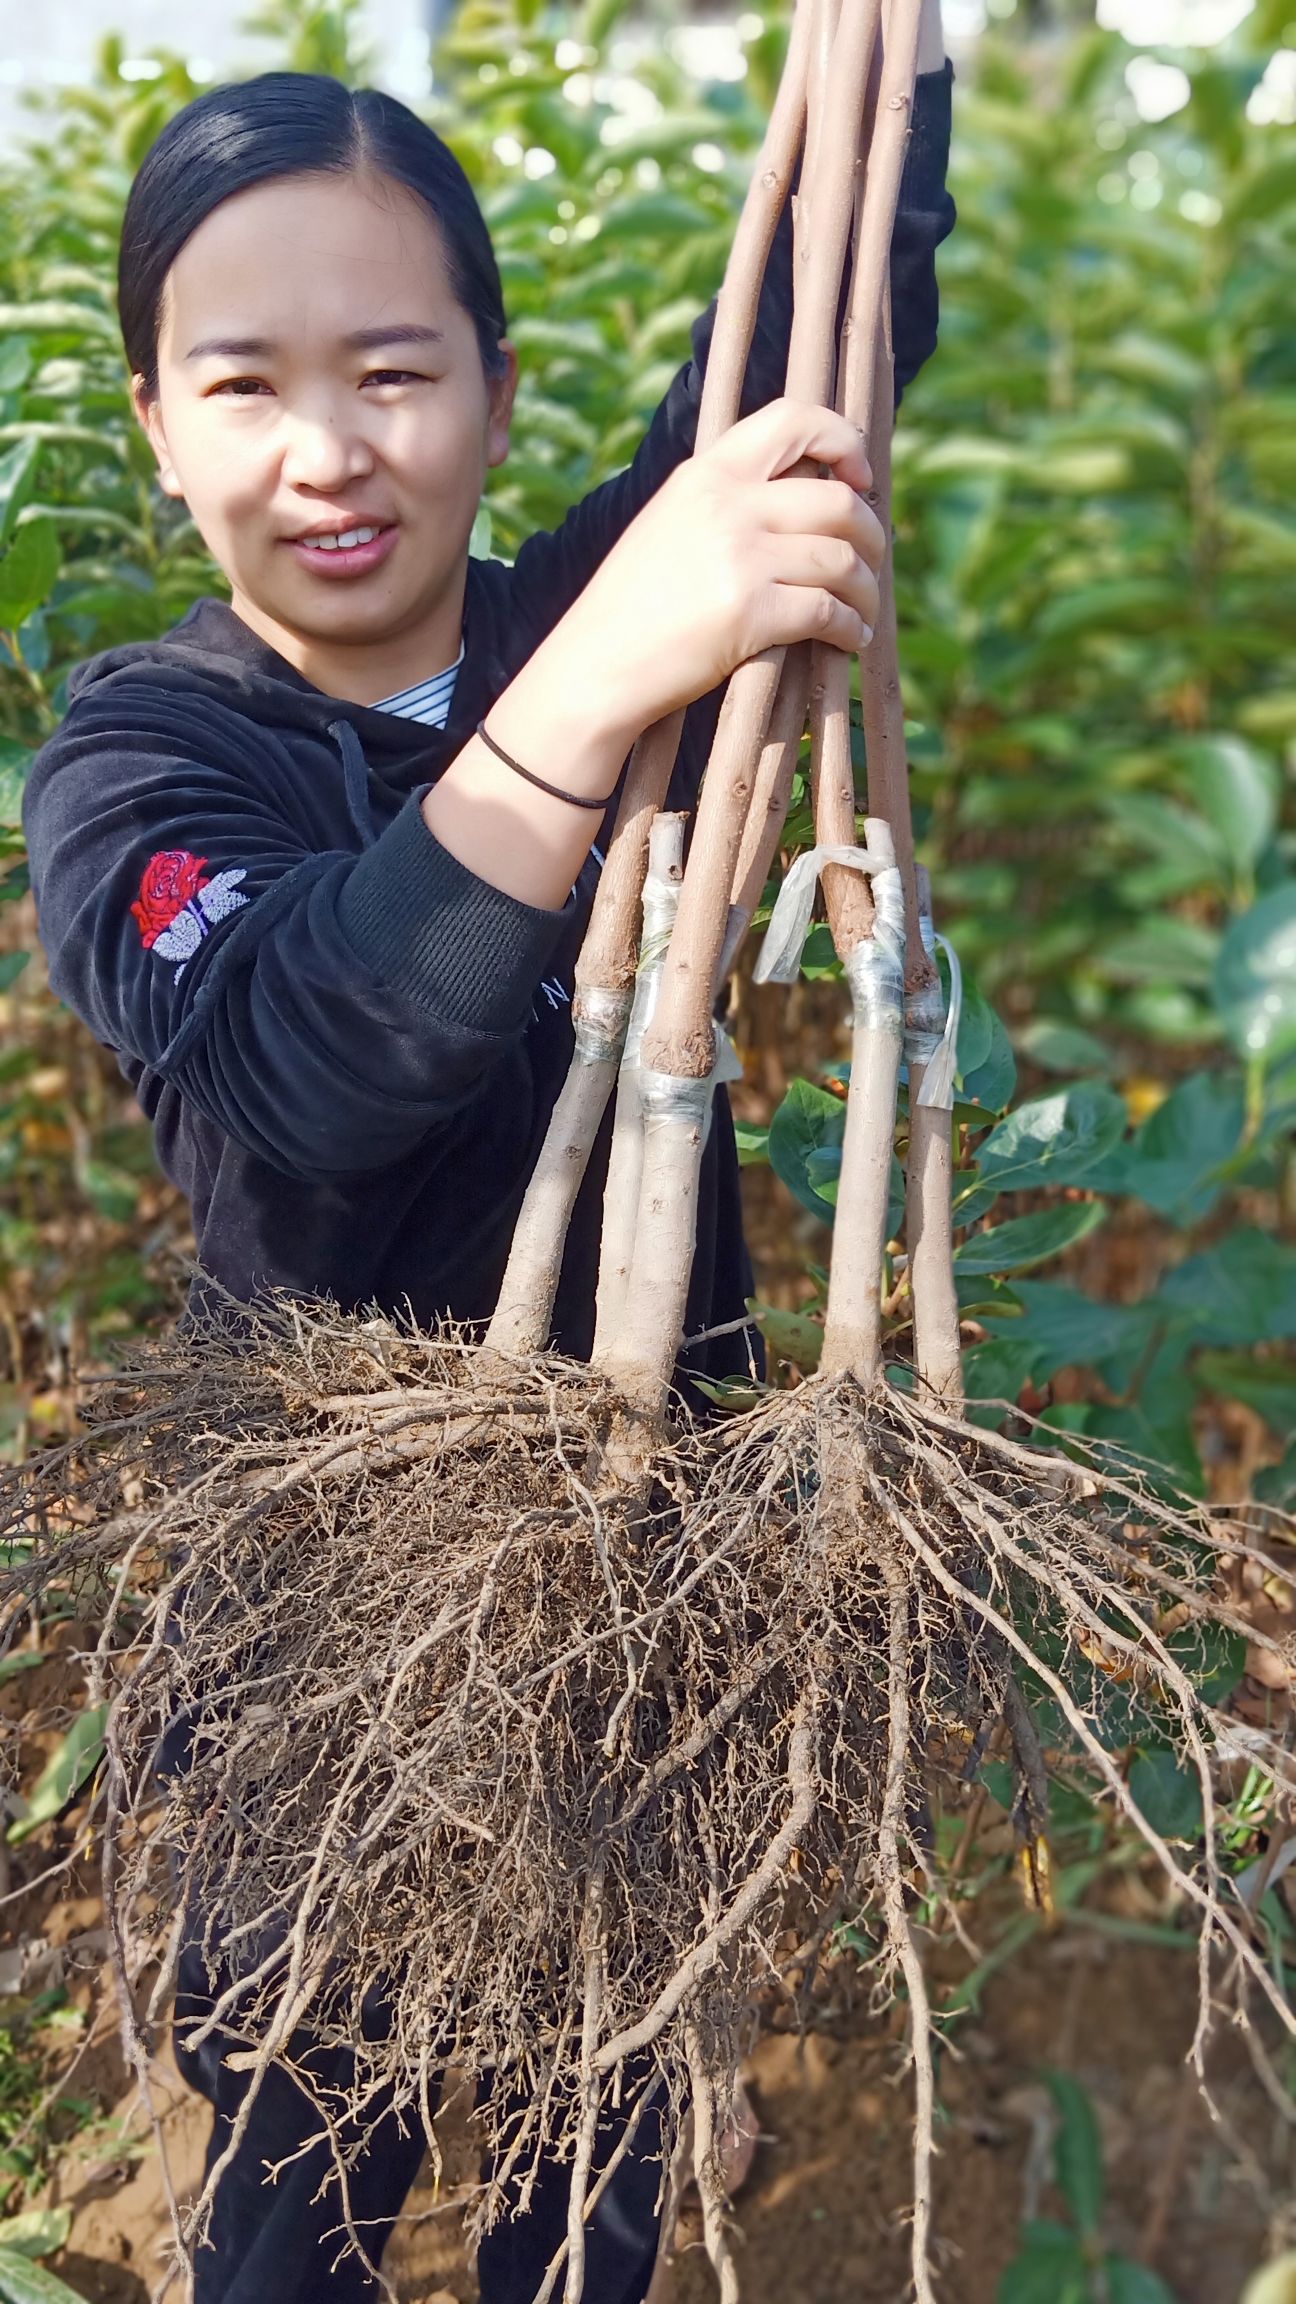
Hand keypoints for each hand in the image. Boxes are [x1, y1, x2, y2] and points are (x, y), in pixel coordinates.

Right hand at [556, 398, 886, 740]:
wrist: (594, 666)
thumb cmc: (633, 605)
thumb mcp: (669, 522)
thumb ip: (727, 499)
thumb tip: (806, 497)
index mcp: (707, 473)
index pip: (794, 419)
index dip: (843, 441)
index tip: (858, 481)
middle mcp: (727, 505)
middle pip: (839, 502)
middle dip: (872, 536)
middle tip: (872, 563)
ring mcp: (740, 558)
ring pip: (843, 560)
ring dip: (867, 590)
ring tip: (865, 611)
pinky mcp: (750, 613)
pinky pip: (829, 612)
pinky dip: (852, 628)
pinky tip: (851, 639)